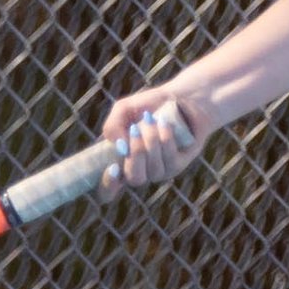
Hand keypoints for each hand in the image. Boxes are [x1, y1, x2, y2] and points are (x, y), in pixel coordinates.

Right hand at [98, 81, 214, 193]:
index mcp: (121, 162)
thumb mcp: (123, 110)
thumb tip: (118, 145)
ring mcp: (160, 170)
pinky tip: (164, 123)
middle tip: (134, 130)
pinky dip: (165, 138)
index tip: (112, 167)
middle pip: (134, 179)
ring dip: (151, 141)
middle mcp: (140, 171)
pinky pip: (170, 160)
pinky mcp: (179, 165)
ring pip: (154, 169)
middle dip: (135, 155)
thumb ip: (112, 125)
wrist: (180, 98)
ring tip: (151, 119)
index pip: (108, 190)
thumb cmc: (148, 106)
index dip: (108, 185)